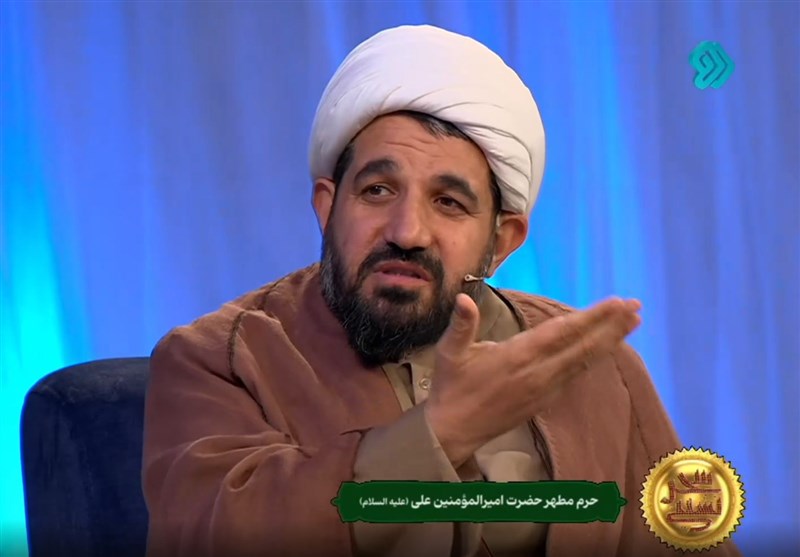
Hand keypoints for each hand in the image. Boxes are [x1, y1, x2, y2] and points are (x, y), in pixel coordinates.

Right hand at [424, 293, 641, 466]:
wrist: (453, 431)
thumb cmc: (451, 388)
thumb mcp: (449, 353)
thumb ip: (461, 325)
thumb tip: (464, 299)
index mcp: (517, 357)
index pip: (563, 332)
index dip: (593, 317)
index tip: (617, 302)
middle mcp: (538, 373)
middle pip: (583, 346)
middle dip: (611, 325)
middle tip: (636, 307)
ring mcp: (544, 389)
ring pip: (584, 361)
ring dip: (609, 341)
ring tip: (632, 323)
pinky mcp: (545, 400)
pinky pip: (576, 374)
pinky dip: (594, 357)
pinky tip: (604, 348)